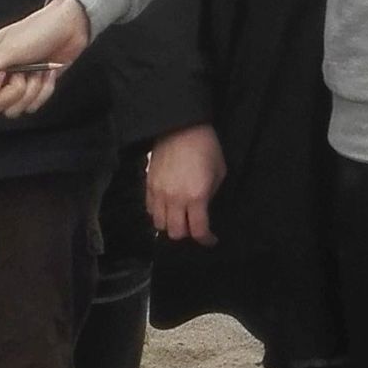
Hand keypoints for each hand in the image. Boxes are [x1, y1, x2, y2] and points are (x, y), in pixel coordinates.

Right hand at [0, 0, 90, 117]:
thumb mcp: (8, 50)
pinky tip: (47, 74)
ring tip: (37, 70)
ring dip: (31, 90)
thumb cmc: (37, 31)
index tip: (2, 75)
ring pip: (14, 110)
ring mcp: (15, 85)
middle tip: (22, 72)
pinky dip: (44, 90)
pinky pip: (33, 106)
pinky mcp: (33, 90)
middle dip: (12, 92)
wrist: (69, 28)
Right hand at [147, 124, 226, 244]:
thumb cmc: (206, 148)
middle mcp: (175, 199)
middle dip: (187, 234)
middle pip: (176, 232)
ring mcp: (159, 193)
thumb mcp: (219, 172)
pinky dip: (159, 214)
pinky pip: (150, 210)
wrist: (180, 127)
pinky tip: (168, 208)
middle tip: (195, 227)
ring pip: (160, 224)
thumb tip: (203, 208)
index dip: (206, 239)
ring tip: (180, 219)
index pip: (198, 230)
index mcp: (196, 197)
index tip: (211, 240)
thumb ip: (210, 195)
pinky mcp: (148, 185)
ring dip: (171, 225)